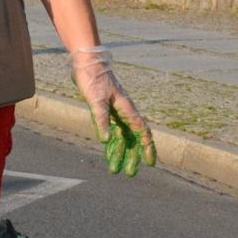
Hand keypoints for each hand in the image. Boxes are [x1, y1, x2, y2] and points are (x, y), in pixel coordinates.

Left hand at [70, 45, 157, 176]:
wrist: (86, 64)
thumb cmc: (94, 79)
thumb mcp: (96, 101)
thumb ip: (101, 120)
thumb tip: (105, 141)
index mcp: (127, 110)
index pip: (141, 133)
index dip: (147, 148)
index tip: (150, 163)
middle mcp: (124, 113)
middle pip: (132, 139)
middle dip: (132, 156)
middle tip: (130, 173)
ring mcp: (114, 112)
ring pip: (120, 138)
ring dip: (119, 153)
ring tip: (116, 170)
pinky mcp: (104, 111)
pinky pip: (110, 130)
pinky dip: (110, 143)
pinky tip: (108, 152)